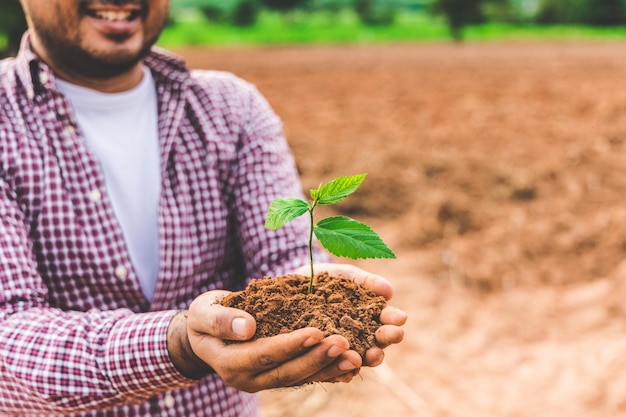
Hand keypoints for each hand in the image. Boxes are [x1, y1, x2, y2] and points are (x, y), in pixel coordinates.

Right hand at [168, 291, 363, 391]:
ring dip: (329, 368)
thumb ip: (221, 320)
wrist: (205, 334)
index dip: (290, 345)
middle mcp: (248, 379)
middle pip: (287, 372)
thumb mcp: (204, 312)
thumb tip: (247, 327)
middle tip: (344, 343)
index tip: (316, 331)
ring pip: (301, 378)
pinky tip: (351, 365)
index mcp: (230, 362)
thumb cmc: (204, 316)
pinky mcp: (278, 376)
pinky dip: (328, 372)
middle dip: (317, 358)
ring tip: (357, 356)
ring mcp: (264, 381)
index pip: (264, 355)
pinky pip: (305, 377)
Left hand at [294, 263, 406, 367]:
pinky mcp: (320, 360)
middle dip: (386, 339)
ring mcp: (340, 351)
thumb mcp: (343, 276)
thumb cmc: (322, 280)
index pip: (385, 321)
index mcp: (368, 318)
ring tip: (370, 355)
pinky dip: (340, 373)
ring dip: (367, 358)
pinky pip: (332, 371)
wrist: (290, 289)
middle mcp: (358, 338)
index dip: (393, 319)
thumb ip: (365, 282)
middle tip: (393, 335)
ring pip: (357, 360)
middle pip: (377, 343)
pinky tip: (346, 374)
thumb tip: (389, 291)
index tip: (400, 317)